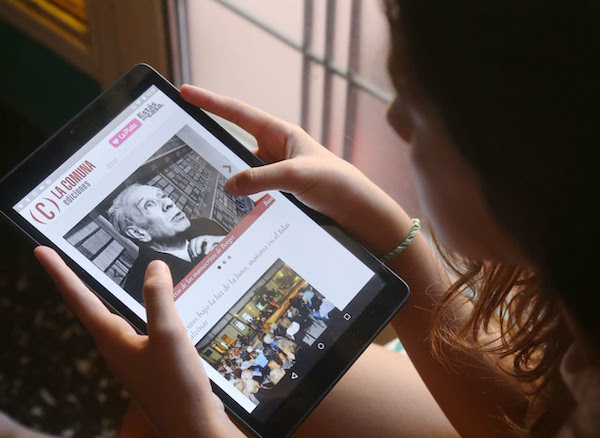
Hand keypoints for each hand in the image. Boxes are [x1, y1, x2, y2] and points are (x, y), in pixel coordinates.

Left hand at [34, 246, 244, 437]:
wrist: (192, 425)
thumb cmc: (177, 387)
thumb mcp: (168, 335)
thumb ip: (159, 298)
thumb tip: (153, 267)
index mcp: (113, 339)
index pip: (80, 298)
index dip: (60, 272)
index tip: (43, 251)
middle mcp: (117, 347)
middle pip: (90, 305)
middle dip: (78, 280)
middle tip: (68, 258)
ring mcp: (132, 356)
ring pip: (114, 315)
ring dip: (107, 293)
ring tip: (105, 275)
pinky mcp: (150, 361)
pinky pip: (139, 326)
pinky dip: (141, 308)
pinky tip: (157, 307)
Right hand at [180, 85, 412, 255]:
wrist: (358, 212)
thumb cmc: (337, 183)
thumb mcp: (296, 175)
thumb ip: (260, 178)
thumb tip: (228, 184)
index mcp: (281, 133)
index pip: (238, 113)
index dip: (211, 102)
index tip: (186, 93)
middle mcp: (276, 150)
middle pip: (235, 143)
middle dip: (212, 145)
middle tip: (184, 149)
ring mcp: (276, 172)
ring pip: (242, 172)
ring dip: (228, 179)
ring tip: (204, 186)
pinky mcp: (279, 193)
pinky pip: (252, 191)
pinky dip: (241, 198)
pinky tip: (229, 208)